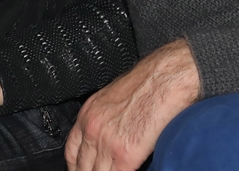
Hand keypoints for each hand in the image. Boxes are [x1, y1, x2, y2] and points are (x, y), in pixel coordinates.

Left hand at [66, 40, 200, 170]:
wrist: (167, 77)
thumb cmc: (149, 80)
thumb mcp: (116, 97)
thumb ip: (107, 119)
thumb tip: (111, 134)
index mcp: (88, 114)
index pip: (72, 152)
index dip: (77, 166)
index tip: (84, 170)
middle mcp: (93, 130)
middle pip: (82, 167)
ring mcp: (107, 144)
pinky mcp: (126, 155)